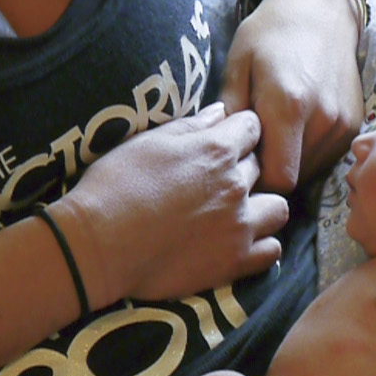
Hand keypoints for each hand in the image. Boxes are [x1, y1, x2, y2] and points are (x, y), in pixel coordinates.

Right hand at [61, 104, 289, 302]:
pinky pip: (271, 251)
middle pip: (262, 167)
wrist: (98, 245)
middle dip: (246, 168)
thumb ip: (191, 127)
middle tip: (218, 180)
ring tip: (239, 212)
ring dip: (263, 206)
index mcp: (215, 150)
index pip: (253, 127)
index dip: (240, 132)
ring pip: (278, 208)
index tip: (226, 141)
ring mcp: (239, 226)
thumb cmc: (114, 187)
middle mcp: (235, 186)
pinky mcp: (234, 262)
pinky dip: (262, 245)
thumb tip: (220, 113)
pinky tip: (240, 242)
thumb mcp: (148, 143)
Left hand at [220, 0, 364, 192]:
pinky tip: (295, 128)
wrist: (321, 10)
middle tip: (254, 147)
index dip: (256, 181)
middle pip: (295, 179)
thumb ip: (229, 114)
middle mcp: (323, 120)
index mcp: (288, 106)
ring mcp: (343, 124)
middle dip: (272, 172)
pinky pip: (326, 157)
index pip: (277, 179)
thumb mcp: (238, 65)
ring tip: (275, 134)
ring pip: (311, 171)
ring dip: (290, 163)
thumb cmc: (270, 33)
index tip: (241, 164)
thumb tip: (222, 155)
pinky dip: (308, 152)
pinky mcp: (354, 124)